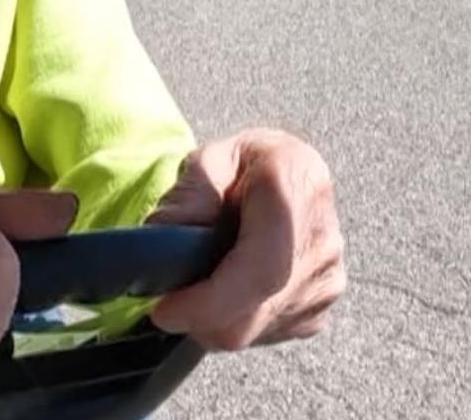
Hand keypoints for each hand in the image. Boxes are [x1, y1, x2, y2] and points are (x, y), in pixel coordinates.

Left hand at [147, 129, 344, 348]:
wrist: (289, 174)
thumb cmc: (242, 166)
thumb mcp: (209, 158)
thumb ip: (188, 193)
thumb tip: (166, 234)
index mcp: (297, 190)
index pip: (261, 270)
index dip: (211, 302)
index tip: (165, 310)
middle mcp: (322, 242)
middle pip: (257, 311)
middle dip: (199, 317)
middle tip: (165, 298)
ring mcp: (327, 280)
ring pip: (255, 330)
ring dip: (214, 319)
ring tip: (198, 279)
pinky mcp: (320, 307)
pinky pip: (265, 334)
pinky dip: (234, 321)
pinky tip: (225, 288)